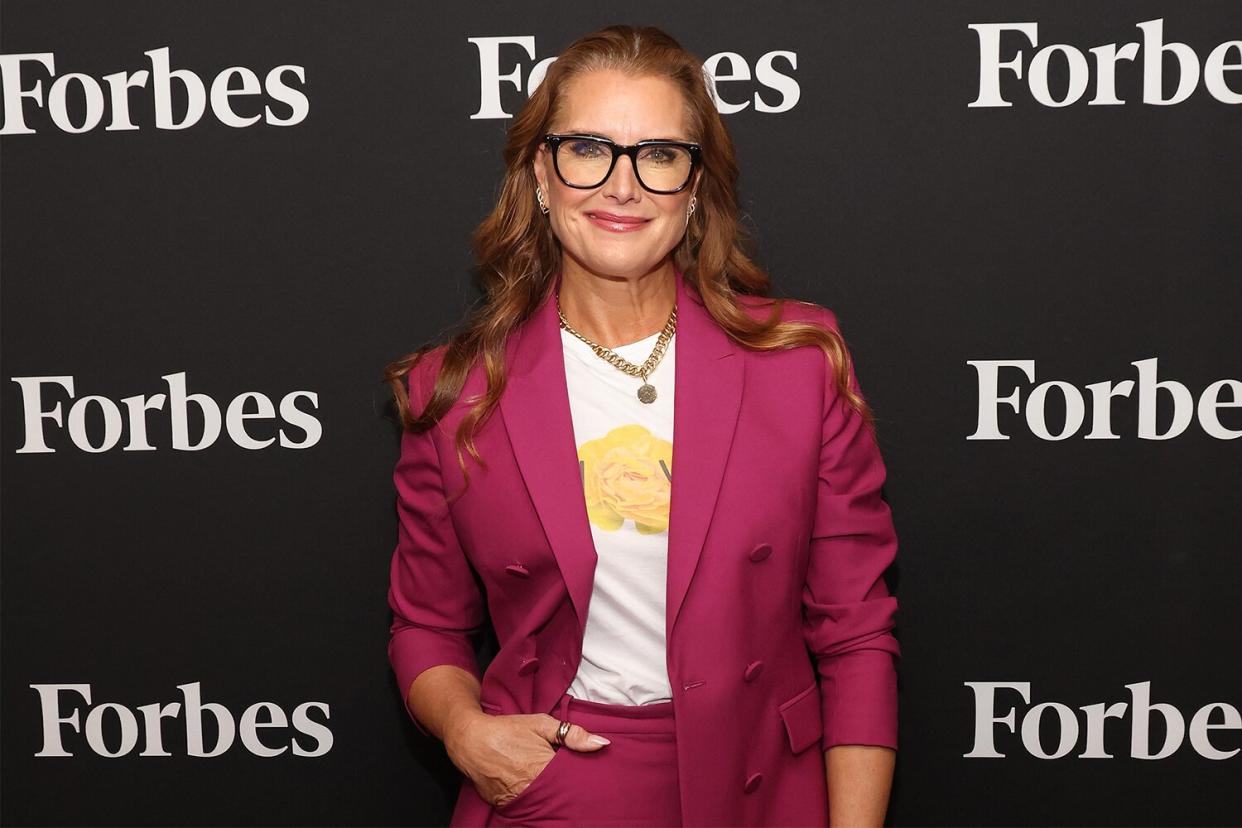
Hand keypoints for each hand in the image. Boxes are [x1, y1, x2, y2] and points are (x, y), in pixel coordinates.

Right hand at [443, 710, 610, 808]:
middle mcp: (532, 787)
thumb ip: (572, 734)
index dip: (581, 777)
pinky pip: (527, 806)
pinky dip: (535, 801)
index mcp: (545, 767)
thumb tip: (602, 743)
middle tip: (573, 782)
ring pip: (545, 804)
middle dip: (568, 789)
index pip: (574, 780)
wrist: (470, 740)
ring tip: (554, 786)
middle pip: (561, 795)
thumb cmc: (507, 729)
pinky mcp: (506, 805)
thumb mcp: (541, 724)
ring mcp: (518, 799)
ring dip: (552, 796)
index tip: (588, 774)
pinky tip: (537, 791)